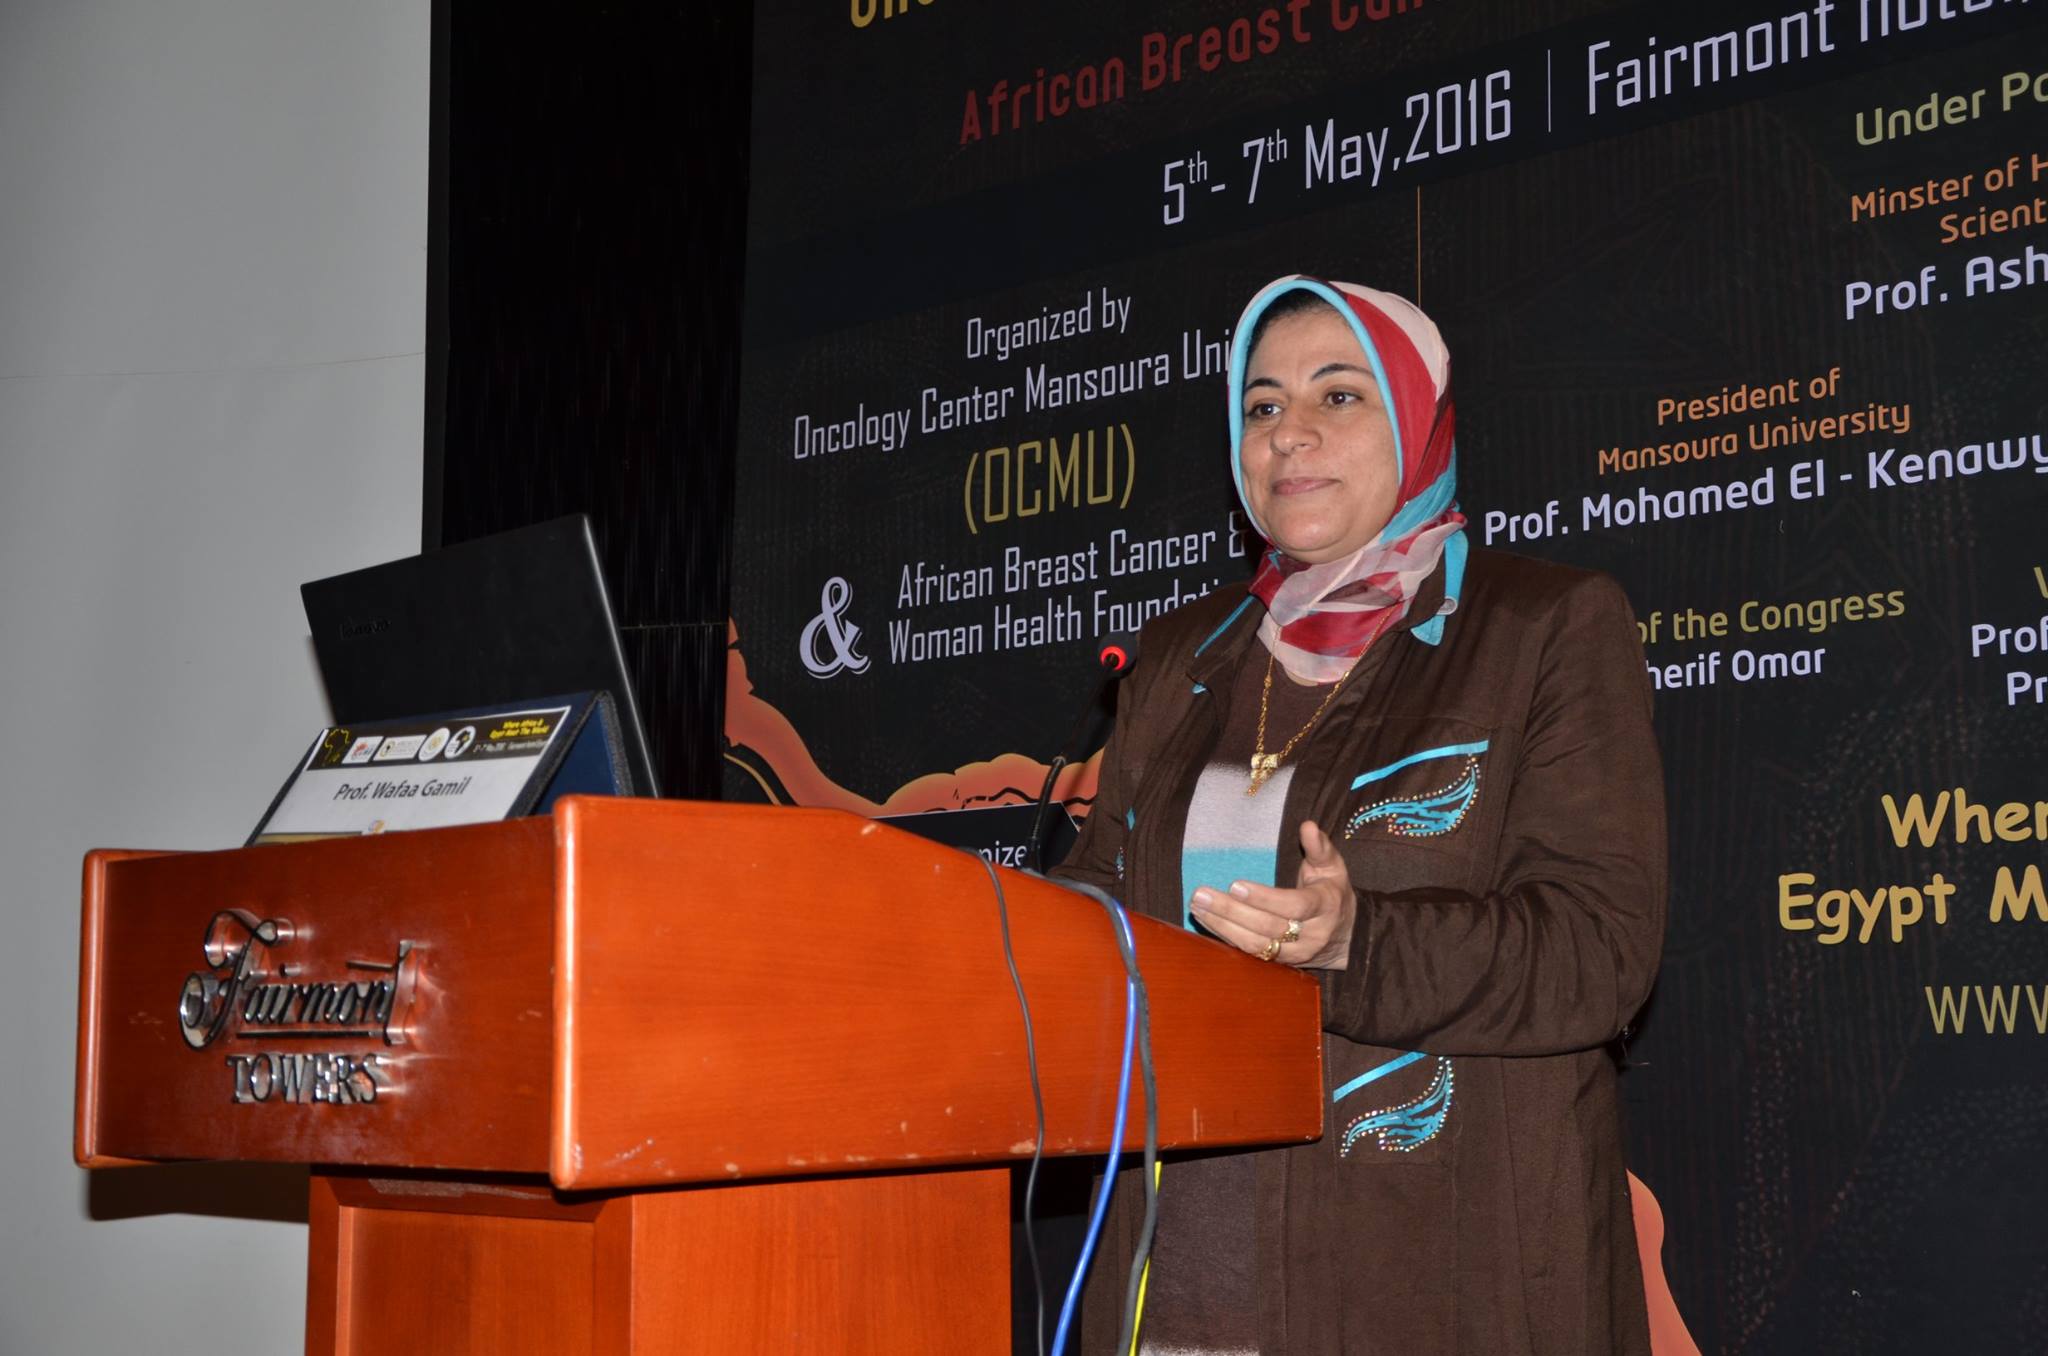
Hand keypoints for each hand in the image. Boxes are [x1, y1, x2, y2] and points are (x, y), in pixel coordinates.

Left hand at [1188, 820, 1354, 969]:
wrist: (1347, 937)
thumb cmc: (1333, 893)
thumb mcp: (1333, 868)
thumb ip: (1319, 847)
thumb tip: (1308, 825)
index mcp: (1325, 907)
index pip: (1294, 906)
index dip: (1264, 898)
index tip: (1235, 885)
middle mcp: (1311, 935)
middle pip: (1268, 927)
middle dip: (1232, 912)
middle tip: (1201, 894)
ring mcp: (1295, 954)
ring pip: (1255, 945)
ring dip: (1222, 926)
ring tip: (1196, 906)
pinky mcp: (1279, 964)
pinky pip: (1249, 953)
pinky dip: (1225, 937)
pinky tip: (1205, 920)